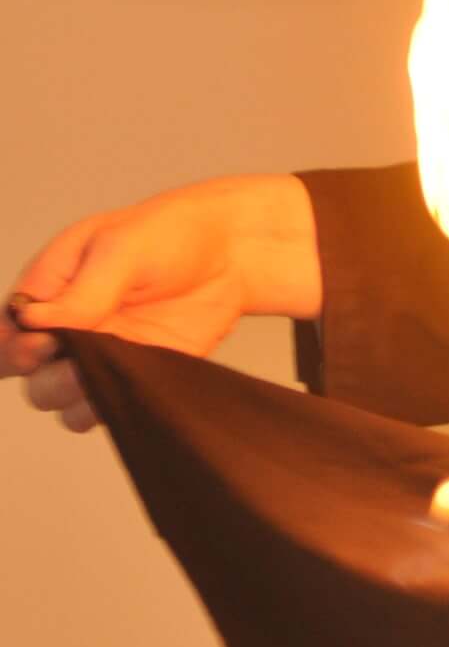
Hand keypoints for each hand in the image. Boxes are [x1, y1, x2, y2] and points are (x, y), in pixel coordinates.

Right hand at [3, 176, 321, 435]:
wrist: (229, 256)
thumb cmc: (168, 236)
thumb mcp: (122, 250)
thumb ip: (81, 292)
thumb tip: (32, 321)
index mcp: (47, 289)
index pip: (7, 332)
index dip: (17, 345)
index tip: (47, 341)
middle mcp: (64, 326)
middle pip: (26, 373)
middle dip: (48, 372)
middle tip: (85, 351)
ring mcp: (95, 354)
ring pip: (56, 398)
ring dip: (77, 392)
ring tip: (114, 362)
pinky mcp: (129, 376)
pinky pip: (97, 410)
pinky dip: (107, 406)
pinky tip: (133, 380)